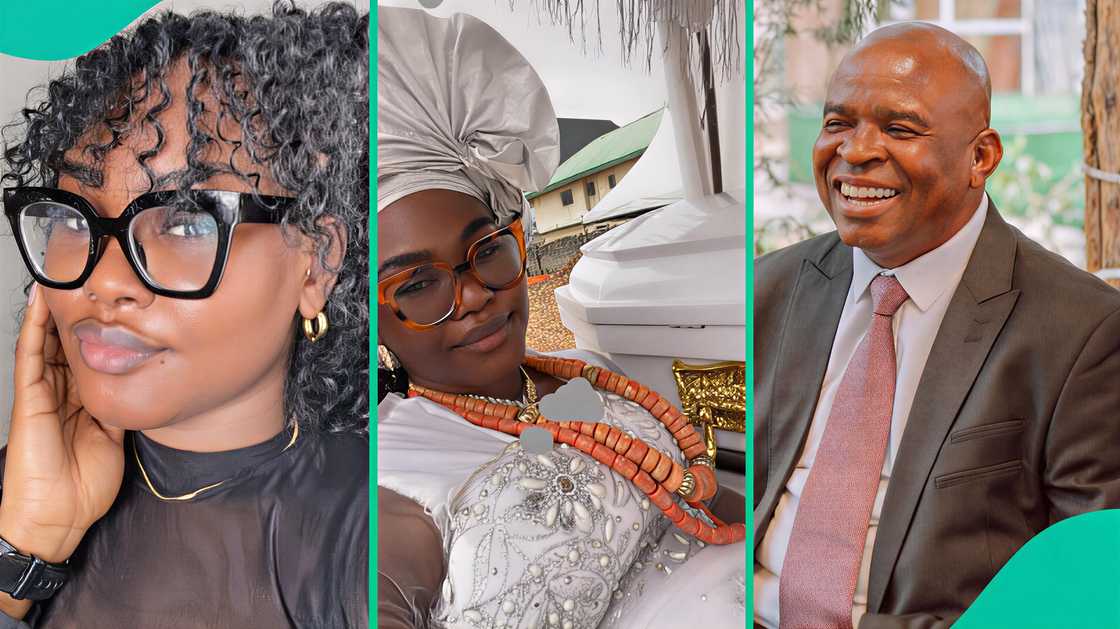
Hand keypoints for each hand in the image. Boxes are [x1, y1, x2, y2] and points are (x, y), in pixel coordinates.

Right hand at [0, 284, 125, 563]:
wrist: (58, 516)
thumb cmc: (85, 486)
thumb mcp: (116, 437)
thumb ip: (122, 407)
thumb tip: (142, 383)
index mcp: (81, 401)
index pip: (89, 357)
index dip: (98, 331)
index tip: (113, 304)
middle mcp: (61, 392)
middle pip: (68, 343)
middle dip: (77, 313)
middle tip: (88, 278)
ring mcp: (42, 393)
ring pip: (48, 342)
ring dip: (54, 311)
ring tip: (63, 276)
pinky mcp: (28, 398)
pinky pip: (30, 356)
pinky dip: (33, 328)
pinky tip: (39, 304)